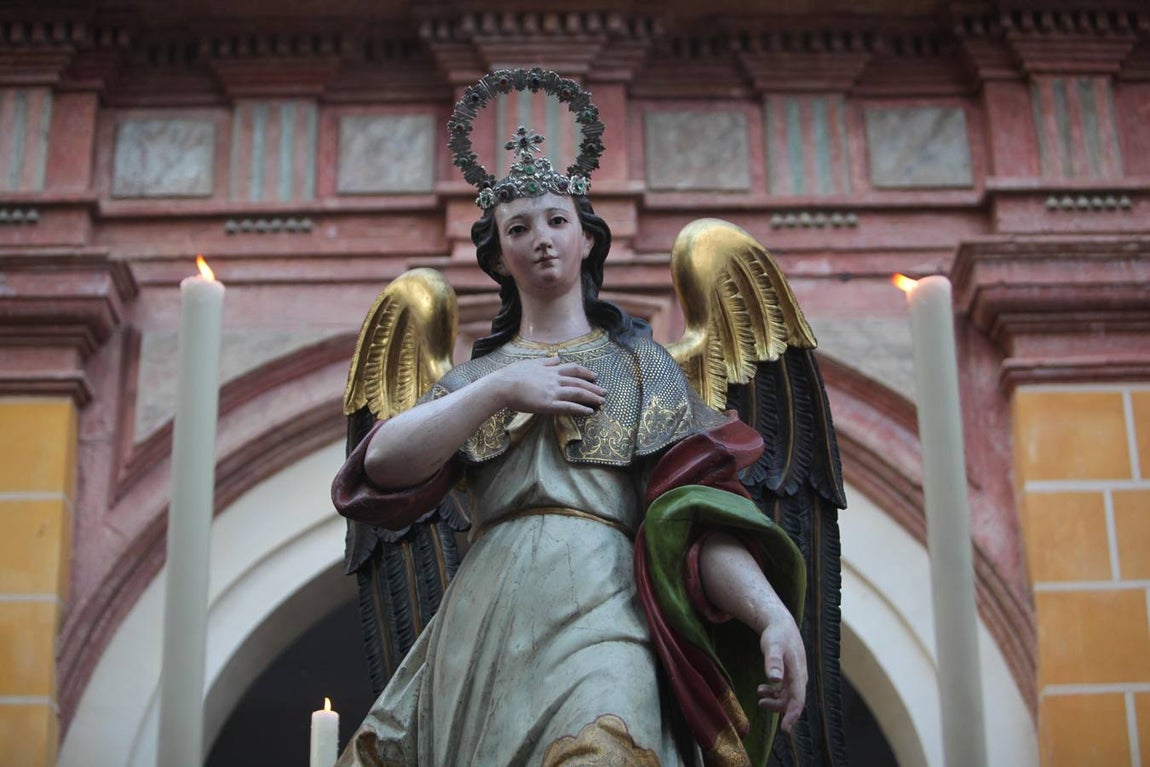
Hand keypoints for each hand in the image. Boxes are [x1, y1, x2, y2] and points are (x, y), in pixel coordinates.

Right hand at [492, 356, 605, 414]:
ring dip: (591, 397)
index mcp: (550, 369)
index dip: (585, 372)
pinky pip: (569, 407)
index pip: (573, 369)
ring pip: (577, 393)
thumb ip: (545, 361)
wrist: (502, 385)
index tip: (594, 376)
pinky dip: (580, 409)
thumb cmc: (511, 375)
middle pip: (579, 382)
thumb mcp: (530, 363)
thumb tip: (557, 356)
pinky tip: (589, 412)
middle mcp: (554, 379)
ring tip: (601, 401)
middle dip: (594, 387)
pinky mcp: (548, 404)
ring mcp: (552, 391)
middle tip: (605, 392)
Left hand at [756, 609, 806, 731]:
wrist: (781, 626)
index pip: (799, 699)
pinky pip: (784, 692)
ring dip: (774, 701)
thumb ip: (773, 662)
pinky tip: (762, 689)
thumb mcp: (773, 646)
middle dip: (779, 708)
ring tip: (759, 697)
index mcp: (798, 672)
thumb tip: (774, 680)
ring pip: (788, 698)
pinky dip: (774, 694)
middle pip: (793, 701)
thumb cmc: (777, 636)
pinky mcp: (790, 676)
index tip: (785, 728)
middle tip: (761, 704)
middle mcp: (799, 677)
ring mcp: (795, 678)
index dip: (793, 715)